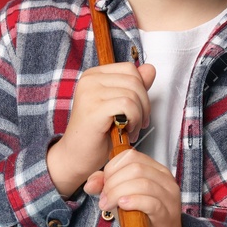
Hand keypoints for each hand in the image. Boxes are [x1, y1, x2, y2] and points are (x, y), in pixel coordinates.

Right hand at [54, 60, 156, 178]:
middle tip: (138, 124)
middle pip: (134, 81)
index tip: (139, 111)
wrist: (76, 157)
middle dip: (144, 105)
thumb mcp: (120, 106)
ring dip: (139, 116)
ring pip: (133, 94)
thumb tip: (150, 69)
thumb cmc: (98, 134)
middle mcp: (89, 80)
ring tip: (130, 130)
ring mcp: (90, 93)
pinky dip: (134, 120)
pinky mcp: (93, 108)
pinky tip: (126, 132)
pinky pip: (128, 105)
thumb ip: (134, 87)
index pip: (130, 69)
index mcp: (94, 75)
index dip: (141, 90)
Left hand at [84, 148, 184, 226]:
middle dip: (113, 183)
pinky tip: (122, 206)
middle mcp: (165, 179)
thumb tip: (90, 183)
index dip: (112, 168)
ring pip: (142, 183)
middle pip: (135, 168)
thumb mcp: (121, 197)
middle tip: (104, 199)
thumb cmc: (142, 218)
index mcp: (155, 169)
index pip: (131, 156)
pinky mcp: (168, 214)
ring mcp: (169, 196)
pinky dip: (133, 202)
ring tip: (108, 205)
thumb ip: (105, 186)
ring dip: (118, 193)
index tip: (104, 185)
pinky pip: (150, 202)